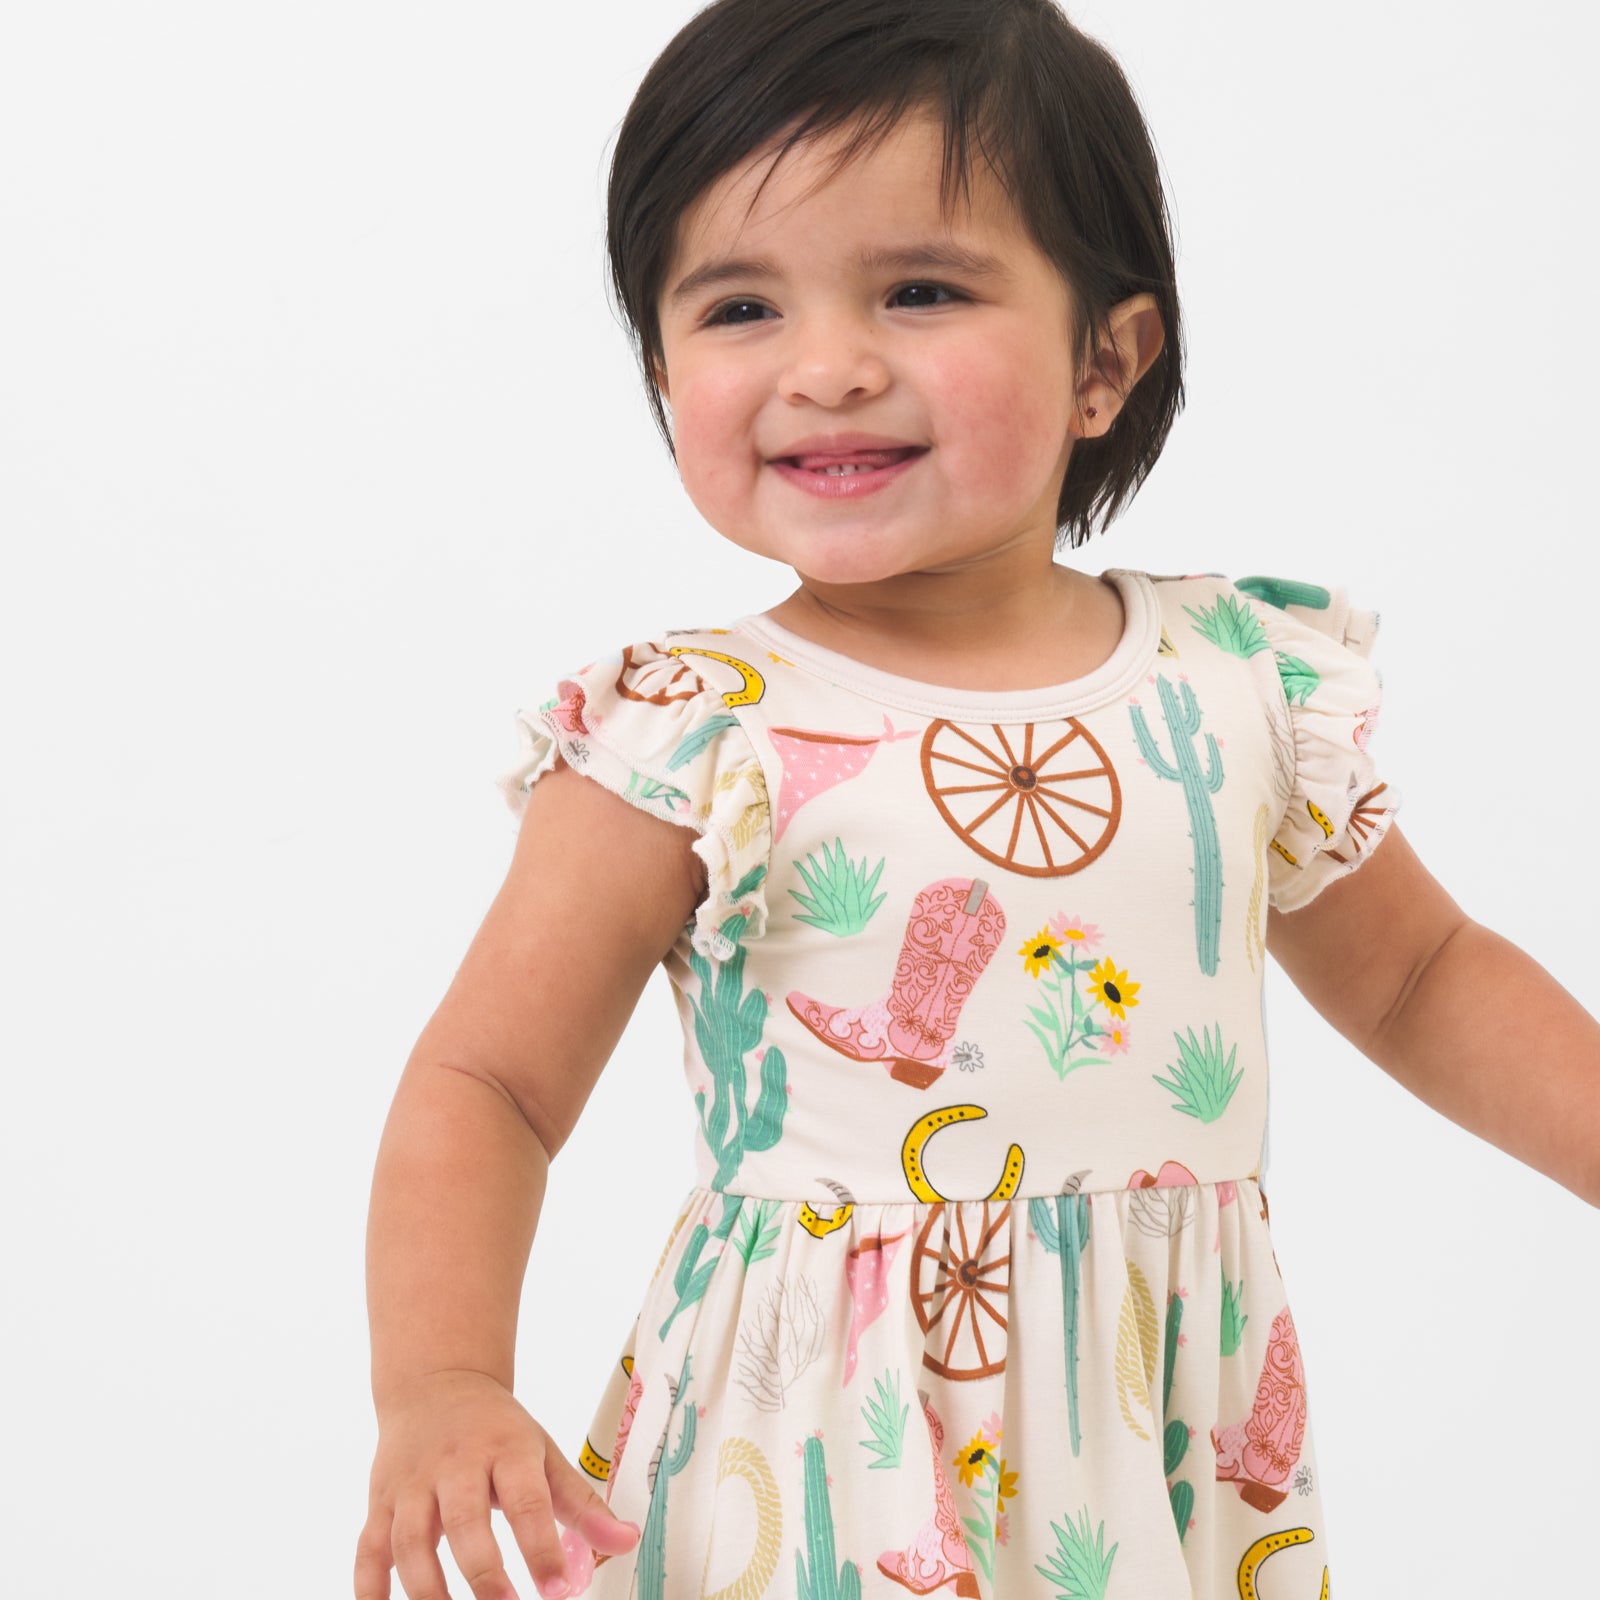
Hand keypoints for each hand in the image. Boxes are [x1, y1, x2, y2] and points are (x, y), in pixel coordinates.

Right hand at [355, 1369, 640, 1599]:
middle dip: (484, 1575)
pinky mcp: (380, 1501)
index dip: (542, 1549)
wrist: (435, 1383)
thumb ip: (582, 1505)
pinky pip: (368, 1548)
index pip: (527, 1501)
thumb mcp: (544, 1454)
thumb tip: (627, 1542)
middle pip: (465, 1522)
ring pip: (410, 1541)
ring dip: (427, 1590)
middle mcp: (455, 1464)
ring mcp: (412, 1484)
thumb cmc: (497, 1430)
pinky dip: (370, 1587)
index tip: (560, 1591)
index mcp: (505, 1449)